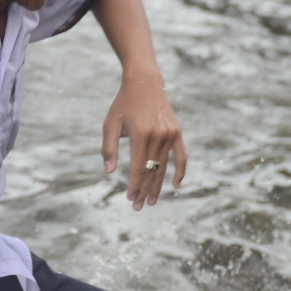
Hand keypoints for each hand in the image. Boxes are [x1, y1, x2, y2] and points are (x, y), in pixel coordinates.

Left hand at [102, 71, 186, 209]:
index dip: (134, 186)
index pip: (138, 168)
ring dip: (158, 185)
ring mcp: (170, 134)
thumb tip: (110, 172)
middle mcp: (157, 135)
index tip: (129, 198)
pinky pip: (181, 156)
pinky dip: (179, 171)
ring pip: (164, 167)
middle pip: (152, 171)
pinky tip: (175, 185)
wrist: (144, 83)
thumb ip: (109, 149)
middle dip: (144, 191)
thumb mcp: (110, 125)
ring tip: (151, 201)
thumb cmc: (123, 105)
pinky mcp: (177, 132)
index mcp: (140, 134)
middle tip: (138, 207)